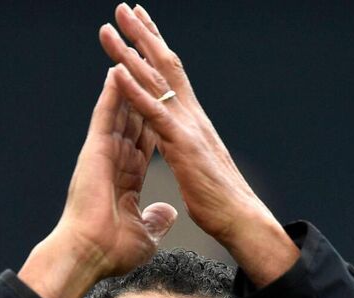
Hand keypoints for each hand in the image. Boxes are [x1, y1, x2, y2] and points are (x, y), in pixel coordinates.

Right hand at [19, 67, 178, 297]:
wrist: (87, 255)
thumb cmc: (110, 251)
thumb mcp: (144, 234)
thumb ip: (155, 220)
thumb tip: (167, 212)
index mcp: (126, 177)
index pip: (146, 140)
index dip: (156, 119)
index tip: (165, 101)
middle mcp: (114, 160)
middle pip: (134, 117)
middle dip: (143, 91)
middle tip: (148, 63)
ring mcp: (103, 153)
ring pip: (120, 110)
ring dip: (127, 82)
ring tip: (133, 53)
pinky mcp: (94, 150)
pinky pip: (105, 115)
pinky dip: (112, 93)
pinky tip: (119, 69)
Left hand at [100, 4, 298, 285]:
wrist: (242, 221)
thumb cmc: (221, 203)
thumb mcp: (198, 173)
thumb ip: (188, 158)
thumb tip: (185, 155)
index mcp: (192, 123)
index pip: (172, 77)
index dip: (156, 48)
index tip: (142, 24)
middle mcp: (191, 117)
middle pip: (164, 66)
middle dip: (143, 35)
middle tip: (124, 7)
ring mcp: (187, 128)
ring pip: (156, 81)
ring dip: (130, 52)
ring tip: (111, 26)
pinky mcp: (182, 145)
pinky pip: (153, 111)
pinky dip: (134, 89)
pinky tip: (116, 70)